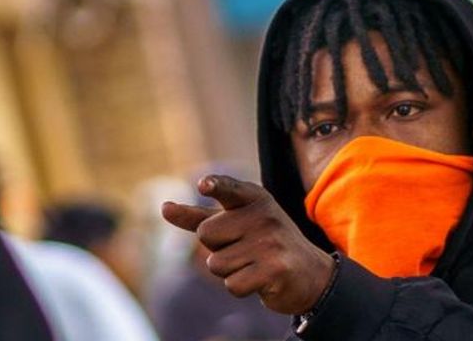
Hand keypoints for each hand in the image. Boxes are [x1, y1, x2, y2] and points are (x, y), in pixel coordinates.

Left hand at [162, 175, 334, 314]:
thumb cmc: (262, 243)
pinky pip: (231, 284)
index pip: (229, 189)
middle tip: (245, 249)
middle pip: (206, 235)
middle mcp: (263, 216)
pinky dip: (240, 287)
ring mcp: (271, 242)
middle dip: (218, 249)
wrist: (309, 273)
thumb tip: (164, 207)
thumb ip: (198, 217)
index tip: (204, 185)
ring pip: (216, 264)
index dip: (216, 186)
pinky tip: (260, 279)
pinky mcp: (275, 269)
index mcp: (253, 198)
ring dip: (229, 271)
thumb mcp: (233, 224)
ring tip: (253, 264)